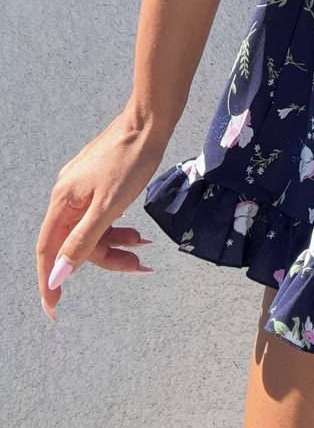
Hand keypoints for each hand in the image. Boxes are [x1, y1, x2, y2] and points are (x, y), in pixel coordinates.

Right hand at [36, 103, 169, 320]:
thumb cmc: (131, 158)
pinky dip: (118, 226)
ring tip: (143, 245)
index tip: (54, 307)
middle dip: (106, 257)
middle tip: (137, 264)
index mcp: (63, 201)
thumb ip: (83, 241)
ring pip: (92, 229)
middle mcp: (68, 194)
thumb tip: (57, 273)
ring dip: (116, 242)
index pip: (49, 250)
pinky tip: (136, 230)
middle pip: (76, 241)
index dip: (50, 280)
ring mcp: (84, 186)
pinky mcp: (100, 181)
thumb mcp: (108, 206)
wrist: (150, 120)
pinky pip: (102, 214)